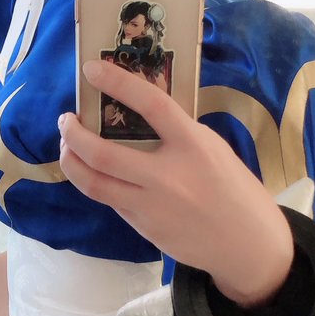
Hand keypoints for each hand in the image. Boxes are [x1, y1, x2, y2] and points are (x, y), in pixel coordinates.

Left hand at [59, 60, 293, 306]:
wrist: (248, 246)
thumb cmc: (236, 190)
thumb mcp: (215, 150)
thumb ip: (179, 136)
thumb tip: (140, 118)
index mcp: (194, 145)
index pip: (151, 105)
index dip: (118, 82)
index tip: (91, 69)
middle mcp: (168, 175)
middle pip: (102, 153)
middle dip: (72, 134)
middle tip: (66, 121)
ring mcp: (152, 206)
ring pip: (94, 183)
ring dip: (71, 161)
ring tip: (66, 147)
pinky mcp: (144, 228)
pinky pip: (111, 201)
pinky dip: (98, 183)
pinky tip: (96, 173)